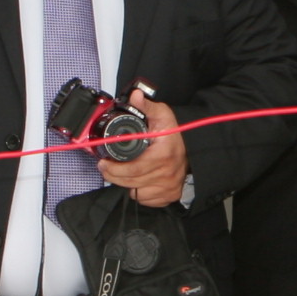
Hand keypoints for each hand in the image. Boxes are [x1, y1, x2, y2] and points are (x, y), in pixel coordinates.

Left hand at [97, 89, 187, 207]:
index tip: (103, 162)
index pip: (133, 169)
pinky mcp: (168, 196)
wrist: (193, 150)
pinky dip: (137, 191)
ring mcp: (168, 187)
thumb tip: (135, 96)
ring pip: (135, 192)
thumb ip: (146, 106)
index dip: (114, 168)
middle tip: (105, 167)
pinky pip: (144, 199)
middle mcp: (167, 174)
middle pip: (131, 181)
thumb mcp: (162, 115)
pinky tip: (136, 180)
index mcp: (163, 155)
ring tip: (121, 172)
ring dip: (125, 183)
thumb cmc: (174, 135)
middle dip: (113, 175)